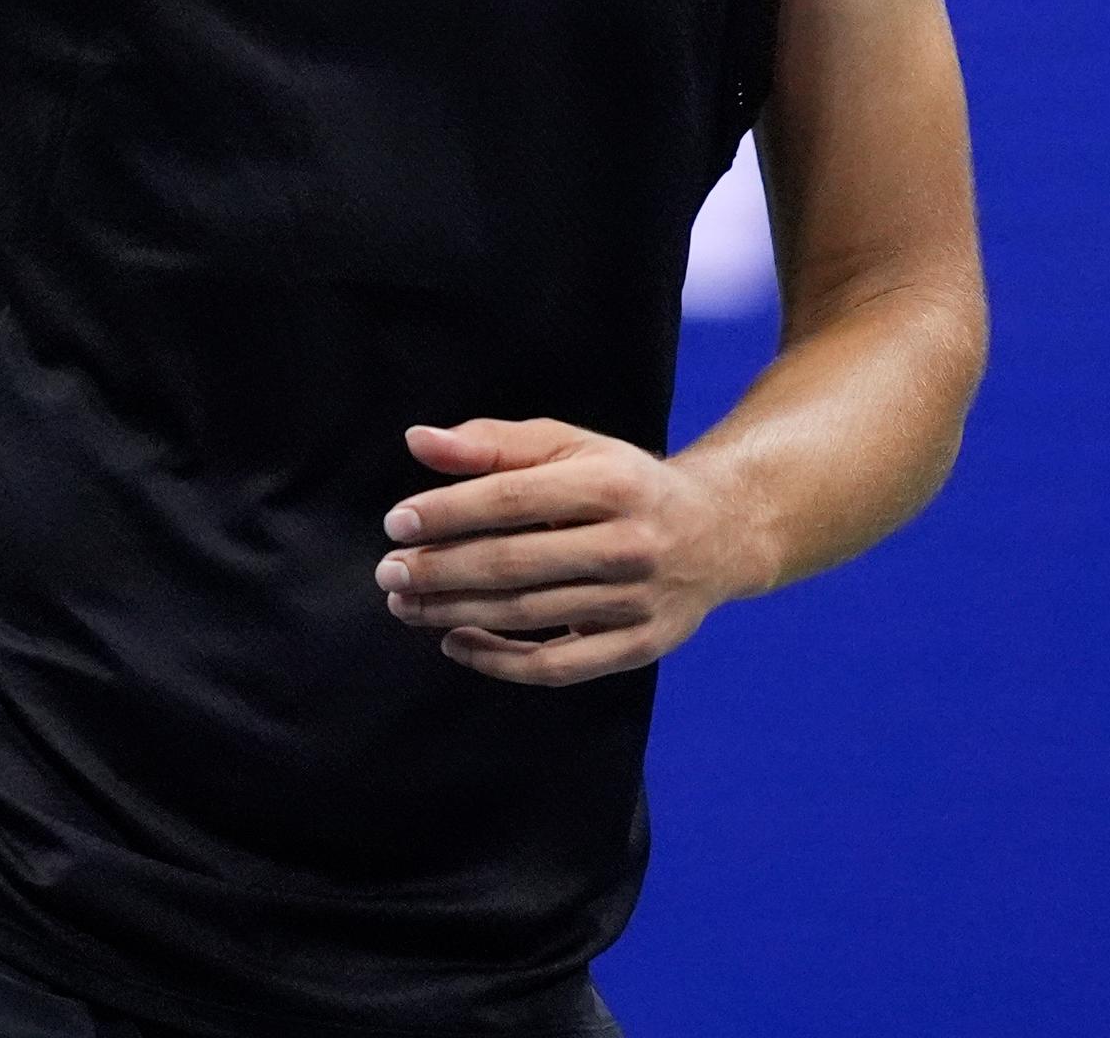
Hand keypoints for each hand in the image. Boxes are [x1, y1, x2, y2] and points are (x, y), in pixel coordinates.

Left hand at [373, 417, 772, 687]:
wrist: (720, 532)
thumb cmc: (624, 482)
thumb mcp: (569, 446)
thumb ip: (492, 443)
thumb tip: (418, 441)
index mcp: (610, 484)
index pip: (511, 499)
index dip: (447, 513)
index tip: (396, 524)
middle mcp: (630, 544)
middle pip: (514, 563)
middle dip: (440, 570)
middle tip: (388, 574)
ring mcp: (638, 601)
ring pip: (528, 615)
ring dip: (455, 613)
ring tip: (407, 605)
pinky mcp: (640, 646)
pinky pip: (557, 667)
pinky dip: (499, 662)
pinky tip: (455, 643)